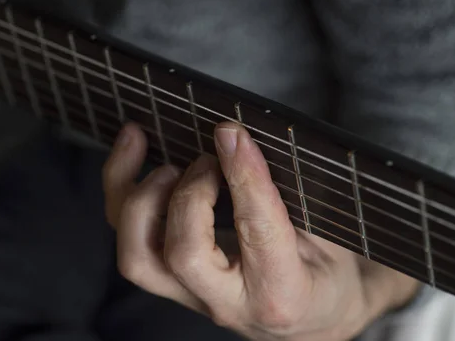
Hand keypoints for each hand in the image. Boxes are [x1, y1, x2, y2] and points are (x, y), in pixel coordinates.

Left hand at [102, 122, 419, 340]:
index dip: (243, 176)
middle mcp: (230, 304)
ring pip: (138, 258)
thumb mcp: (332, 236)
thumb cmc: (327, 275)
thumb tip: (240, 142)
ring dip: (140, 195)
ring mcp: (192, 297)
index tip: (234, 134)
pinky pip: (131, 242)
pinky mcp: (172, 282)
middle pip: (183, 255)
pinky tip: (134, 147)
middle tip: (210, 159)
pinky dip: (122, 190)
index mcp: (283, 292)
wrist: (313, 319)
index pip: (256, 232)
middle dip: (190, 193)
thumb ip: (292, 196)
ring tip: (161, 156)